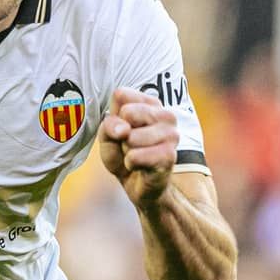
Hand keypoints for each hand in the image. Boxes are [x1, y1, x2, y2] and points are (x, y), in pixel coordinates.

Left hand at [99, 86, 179, 209]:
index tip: (121, 129)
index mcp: (151, 103)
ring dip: (126, 151)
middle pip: (128, 112)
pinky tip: (139, 166)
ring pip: (131, 136)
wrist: (138, 185)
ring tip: (136, 155)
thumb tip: (124, 129)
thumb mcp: (107, 136)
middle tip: (129, 145)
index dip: (114, 116)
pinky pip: (135, 156)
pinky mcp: (169, 155)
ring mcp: (171, 134)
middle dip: (120, 134)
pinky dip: (130, 164)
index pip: (121, 95)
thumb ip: (109, 125)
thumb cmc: (124, 155)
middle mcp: (166, 114)